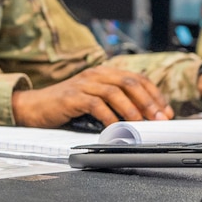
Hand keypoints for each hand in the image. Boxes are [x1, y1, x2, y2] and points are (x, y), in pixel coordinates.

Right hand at [12, 65, 173, 127]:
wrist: (35, 106)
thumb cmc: (66, 106)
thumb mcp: (94, 100)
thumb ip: (115, 103)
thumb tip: (143, 117)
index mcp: (104, 73)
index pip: (137, 78)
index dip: (154, 95)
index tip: (165, 112)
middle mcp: (95, 74)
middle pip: (129, 83)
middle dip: (149, 102)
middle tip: (159, 119)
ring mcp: (84, 84)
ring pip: (115, 92)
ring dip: (132, 109)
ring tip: (141, 123)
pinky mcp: (72, 97)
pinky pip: (96, 105)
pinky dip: (109, 117)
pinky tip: (116, 128)